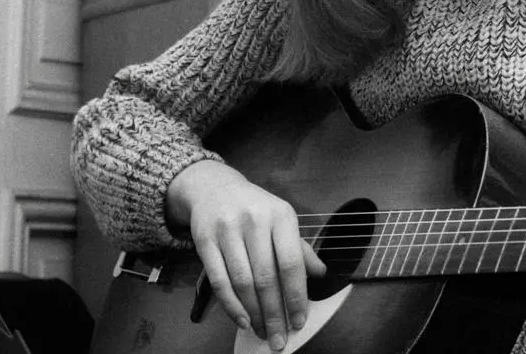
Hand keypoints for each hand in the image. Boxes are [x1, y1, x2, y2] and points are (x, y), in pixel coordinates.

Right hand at [167, 160, 326, 350]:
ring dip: (253, 313)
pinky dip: (231, 305)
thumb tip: (320, 274)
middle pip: (266, 277)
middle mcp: (255, 221)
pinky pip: (219, 280)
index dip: (296, 295)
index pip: (291, 262)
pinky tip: (242, 319)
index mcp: (281, 216)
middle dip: (274, 313)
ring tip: (261, 332)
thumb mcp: (282, 220)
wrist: (214, 188)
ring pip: (242, 282)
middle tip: (279, 338)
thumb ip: (300, 248)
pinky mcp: (204, 240)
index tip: (300, 320)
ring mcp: (227, 230)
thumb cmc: (255, 209)